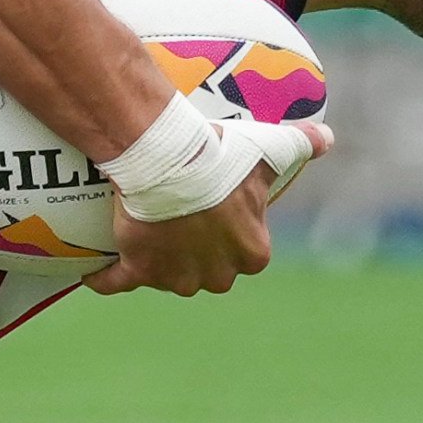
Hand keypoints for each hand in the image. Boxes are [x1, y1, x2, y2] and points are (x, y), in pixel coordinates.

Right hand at [88, 116, 330, 296]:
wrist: (171, 161)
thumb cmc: (224, 156)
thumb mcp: (269, 147)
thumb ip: (300, 145)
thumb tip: (326, 140)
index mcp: (252, 253)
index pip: (245, 253)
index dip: (230, 235)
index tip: (217, 214)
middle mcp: (217, 275)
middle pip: (207, 271)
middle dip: (197, 255)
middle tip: (183, 222)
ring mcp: (176, 277)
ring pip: (168, 277)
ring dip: (159, 264)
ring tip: (146, 237)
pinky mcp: (139, 271)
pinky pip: (118, 282)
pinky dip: (106, 280)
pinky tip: (96, 274)